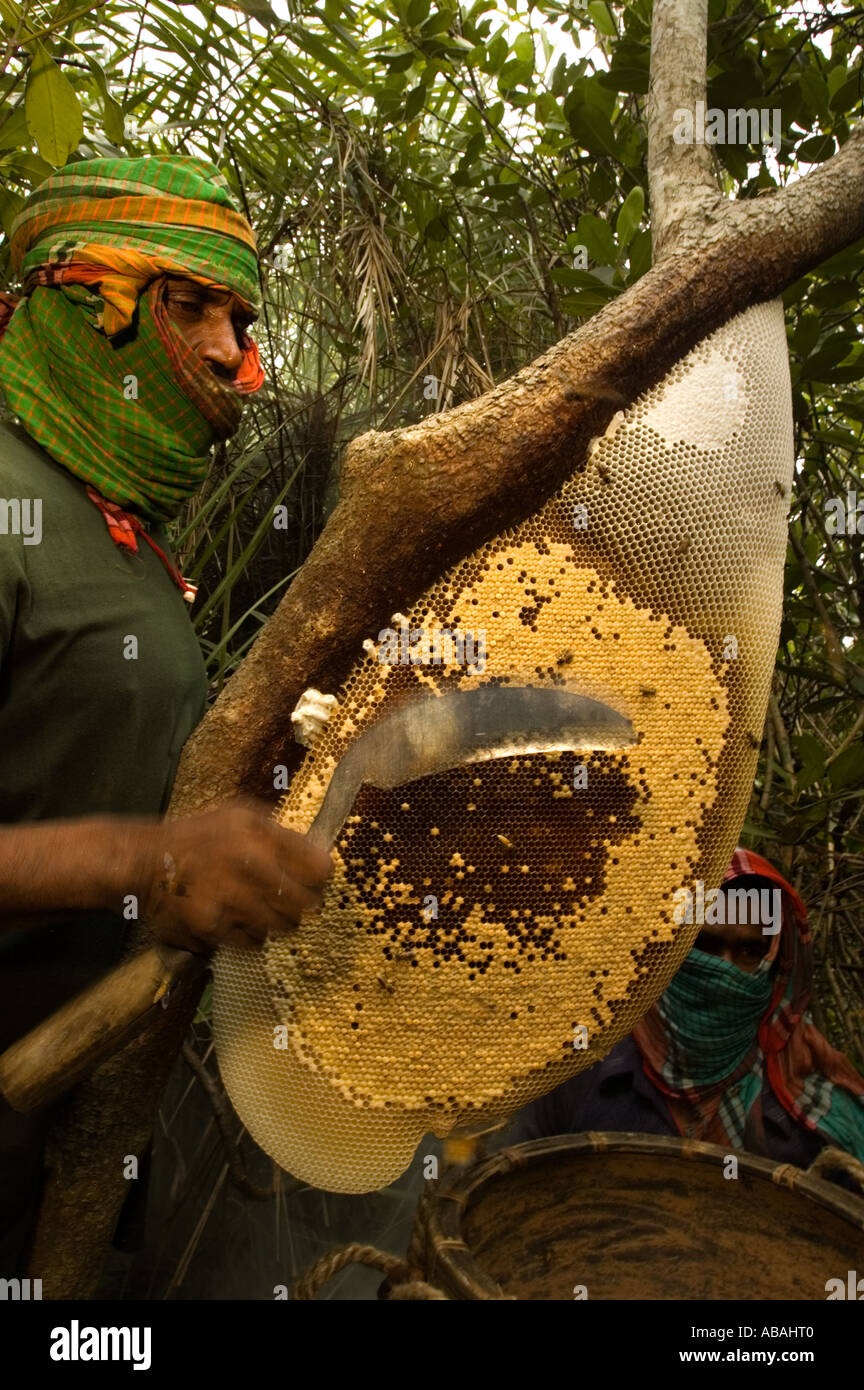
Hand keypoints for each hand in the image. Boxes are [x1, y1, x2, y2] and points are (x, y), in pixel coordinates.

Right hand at [128, 800, 331, 953]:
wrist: (143, 862)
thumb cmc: (197, 837)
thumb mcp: (239, 816)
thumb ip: (279, 833)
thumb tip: (316, 857)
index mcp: (261, 834)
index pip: (319, 867)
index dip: (320, 878)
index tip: (313, 882)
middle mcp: (250, 864)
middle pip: (307, 903)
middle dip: (303, 905)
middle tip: (291, 903)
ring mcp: (231, 898)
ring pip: (283, 926)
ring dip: (277, 922)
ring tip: (259, 910)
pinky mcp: (213, 926)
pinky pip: (253, 942)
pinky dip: (252, 936)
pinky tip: (238, 921)